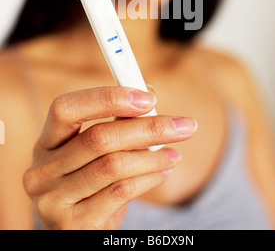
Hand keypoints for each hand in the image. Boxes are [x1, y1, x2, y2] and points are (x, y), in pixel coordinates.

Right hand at [23, 86, 197, 229]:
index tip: (148, 97)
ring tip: (175, 153)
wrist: (77, 228)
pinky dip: (149, 178)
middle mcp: (42, 170)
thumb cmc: (90, 181)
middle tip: (182, 125)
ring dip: (153, 156)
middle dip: (147, 128)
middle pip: (98, 138)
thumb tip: (148, 95)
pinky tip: (162, 172)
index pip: (66, 108)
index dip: (106, 98)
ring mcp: (53, 200)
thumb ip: (117, 122)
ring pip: (113, 166)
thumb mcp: (95, 151)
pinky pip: (120, 192)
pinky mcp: (73, 224)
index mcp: (46, 142)